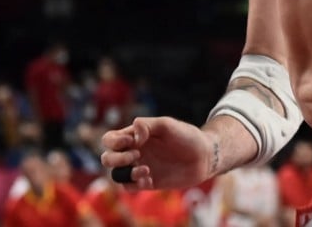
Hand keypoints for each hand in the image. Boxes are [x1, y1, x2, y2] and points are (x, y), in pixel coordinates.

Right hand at [101, 116, 215, 189]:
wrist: (204, 156)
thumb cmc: (186, 136)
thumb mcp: (167, 124)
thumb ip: (147, 125)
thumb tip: (132, 134)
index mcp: (136, 136)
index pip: (109, 139)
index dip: (114, 141)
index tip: (132, 140)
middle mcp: (134, 152)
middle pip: (107, 158)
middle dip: (116, 158)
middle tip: (137, 155)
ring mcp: (140, 167)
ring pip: (116, 175)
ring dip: (125, 173)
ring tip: (145, 169)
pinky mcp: (148, 182)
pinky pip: (129, 187)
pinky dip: (134, 184)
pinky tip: (150, 178)